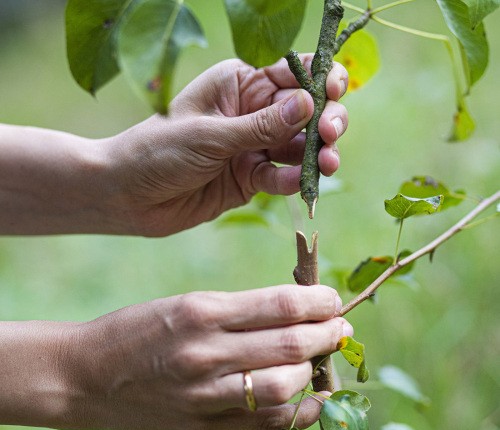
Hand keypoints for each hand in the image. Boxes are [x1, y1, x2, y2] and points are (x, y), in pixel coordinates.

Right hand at [67, 285, 351, 429]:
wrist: (88, 374)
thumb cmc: (140, 329)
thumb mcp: (186, 304)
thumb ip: (238, 311)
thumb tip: (292, 313)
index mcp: (202, 311)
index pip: (280, 304)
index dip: (317, 302)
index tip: (332, 300)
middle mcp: (206, 352)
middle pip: (289, 345)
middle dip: (327, 334)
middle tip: (342, 327)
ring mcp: (204, 393)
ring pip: (283, 386)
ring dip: (314, 371)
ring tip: (323, 358)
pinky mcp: (201, 424)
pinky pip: (263, 422)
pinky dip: (298, 413)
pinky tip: (314, 400)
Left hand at [105, 56, 347, 235]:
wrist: (130, 196)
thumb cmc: (158, 150)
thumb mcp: (210, 134)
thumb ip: (260, 125)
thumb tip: (308, 105)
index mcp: (238, 84)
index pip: (290, 74)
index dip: (318, 78)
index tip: (335, 89)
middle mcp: (251, 113)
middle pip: (304, 111)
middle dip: (324, 119)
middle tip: (329, 133)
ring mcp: (252, 147)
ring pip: (299, 146)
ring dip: (318, 153)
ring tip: (328, 163)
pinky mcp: (250, 179)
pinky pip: (281, 177)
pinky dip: (293, 179)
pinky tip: (302, 182)